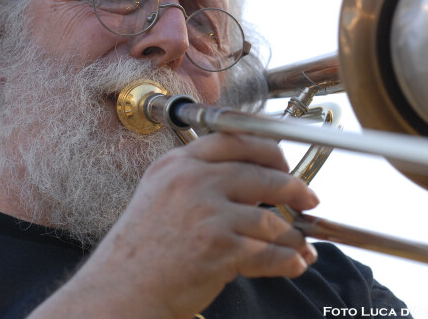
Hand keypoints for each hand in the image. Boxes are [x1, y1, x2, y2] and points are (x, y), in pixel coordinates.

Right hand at [31, 133, 318, 317]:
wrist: (121, 289)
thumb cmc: (139, 250)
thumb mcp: (159, 195)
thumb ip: (194, 178)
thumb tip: (245, 176)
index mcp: (178, 164)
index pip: (234, 139)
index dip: (267, 148)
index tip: (283, 161)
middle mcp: (192, 181)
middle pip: (262, 174)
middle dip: (293, 187)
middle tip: (306, 197)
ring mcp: (207, 212)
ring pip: (270, 218)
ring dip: (293, 234)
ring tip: (301, 243)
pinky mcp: (219, 247)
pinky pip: (267, 252)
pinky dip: (287, 260)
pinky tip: (294, 263)